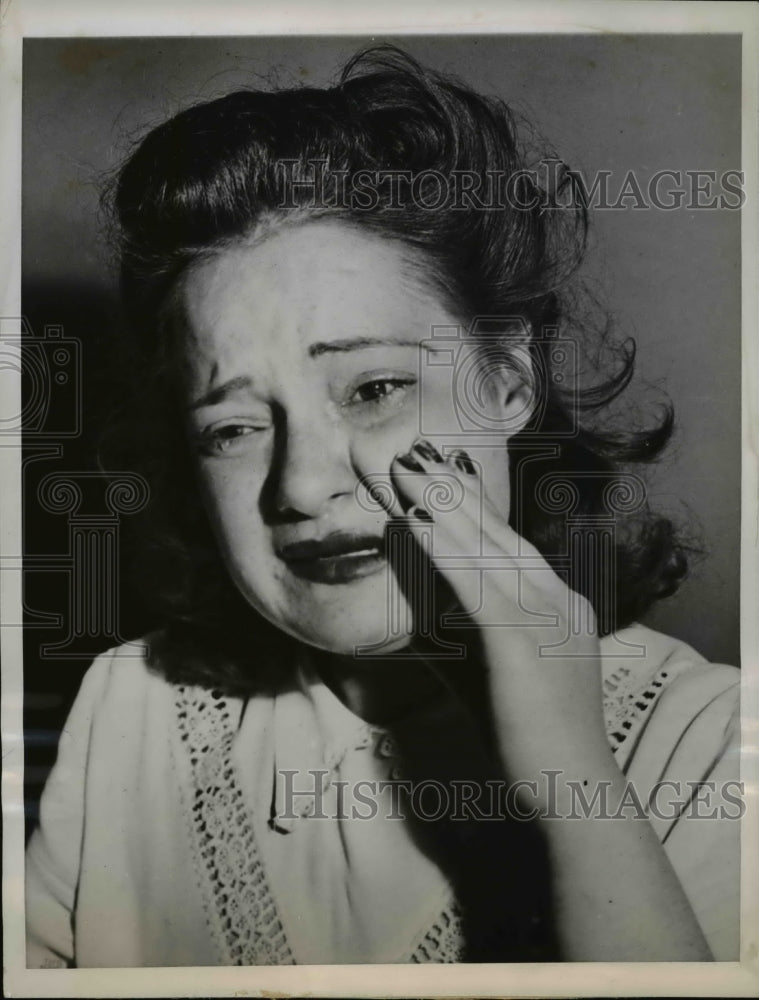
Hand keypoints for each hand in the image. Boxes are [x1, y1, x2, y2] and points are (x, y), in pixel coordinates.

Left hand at [373, 437, 614, 794]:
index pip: (507, 541)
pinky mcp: (522, 639)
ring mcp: (545, 614)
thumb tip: (409, 586)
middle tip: (415, 453)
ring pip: (485, 547)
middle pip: (496, 532)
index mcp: (555, 600)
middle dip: (450, 490)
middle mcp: (555, 597)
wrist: (569, 786)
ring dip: (441, 505)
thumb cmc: (523, 731)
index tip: (441, 470)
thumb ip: (449, 625)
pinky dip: (441, 548)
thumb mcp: (482, 666)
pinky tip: (413, 521)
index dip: (470, 502)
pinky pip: (475, 583)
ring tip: (406, 472)